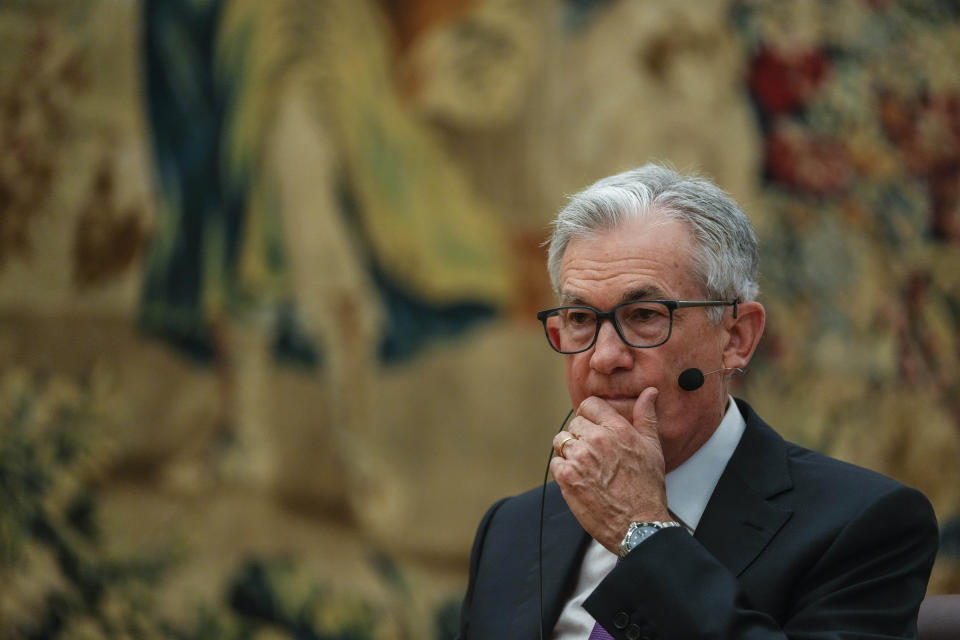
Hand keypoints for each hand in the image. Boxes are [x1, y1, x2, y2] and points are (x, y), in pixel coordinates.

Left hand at [550, 387, 670, 553]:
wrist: (638, 525)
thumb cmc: (647, 488)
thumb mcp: (652, 448)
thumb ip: (646, 416)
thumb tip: (649, 392)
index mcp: (617, 429)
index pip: (589, 405)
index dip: (590, 416)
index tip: (593, 427)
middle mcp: (596, 440)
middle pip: (574, 424)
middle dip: (581, 436)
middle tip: (594, 454)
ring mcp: (579, 459)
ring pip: (561, 441)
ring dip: (570, 451)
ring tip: (585, 466)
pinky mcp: (566, 478)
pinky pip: (555, 462)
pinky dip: (563, 469)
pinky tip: (579, 479)